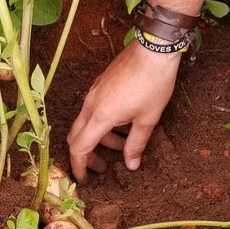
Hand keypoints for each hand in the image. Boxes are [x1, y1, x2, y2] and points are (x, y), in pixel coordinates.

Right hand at [67, 43, 181, 183]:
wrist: (153, 48)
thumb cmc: (153, 83)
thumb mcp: (148, 119)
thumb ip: (136, 144)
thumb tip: (131, 165)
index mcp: (100, 116)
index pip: (79, 148)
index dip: (79, 167)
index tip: (85, 180)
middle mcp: (90, 105)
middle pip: (76, 137)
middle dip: (86, 155)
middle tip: (101, 167)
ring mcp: (93, 93)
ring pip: (86, 123)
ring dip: (99, 139)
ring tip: (121, 145)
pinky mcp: (99, 85)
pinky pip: (93, 110)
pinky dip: (102, 124)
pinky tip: (122, 125)